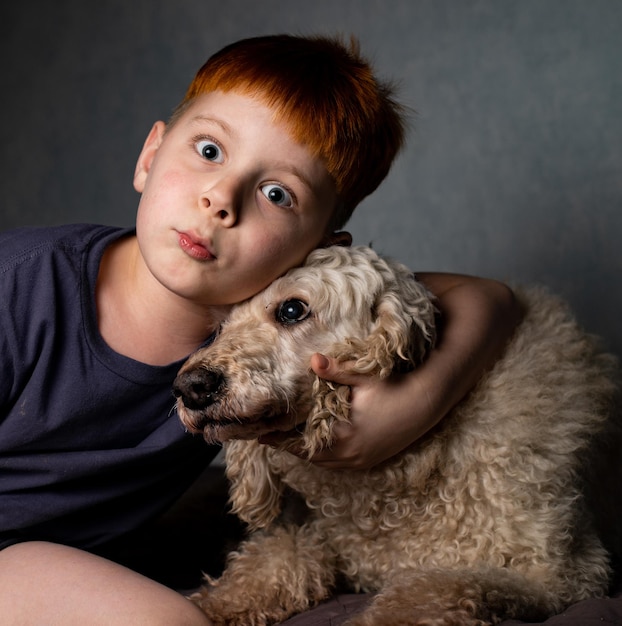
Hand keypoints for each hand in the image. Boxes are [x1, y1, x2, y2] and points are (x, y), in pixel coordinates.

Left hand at [261, 353, 433, 469]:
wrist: (427, 402)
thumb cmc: (393, 387)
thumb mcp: (363, 377)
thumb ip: (336, 371)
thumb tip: (312, 360)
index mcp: (345, 436)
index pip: (303, 443)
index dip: (281, 440)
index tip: (262, 436)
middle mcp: (351, 453)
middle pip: (310, 456)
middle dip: (290, 447)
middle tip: (270, 438)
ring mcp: (362, 460)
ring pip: (325, 463)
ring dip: (307, 453)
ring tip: (289, 442)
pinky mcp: (371, 460)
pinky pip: (339, 465)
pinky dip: (325, 458)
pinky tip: (320, 447)